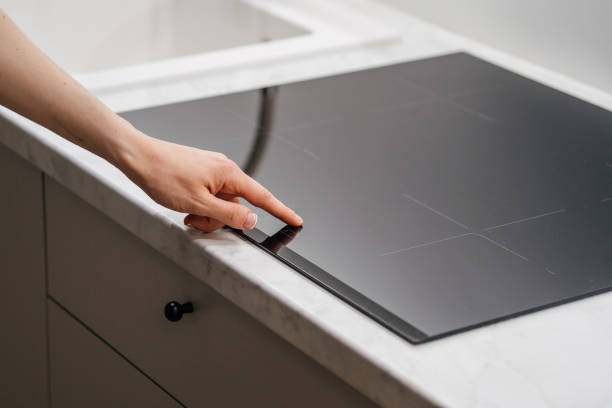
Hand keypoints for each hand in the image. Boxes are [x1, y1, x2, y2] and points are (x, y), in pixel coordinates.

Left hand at [118, 129, 301, 231]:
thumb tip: (252, 219)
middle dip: (219, 218)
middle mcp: (224, 169)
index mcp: (228, 174)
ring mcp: (212, 170)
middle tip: (196, 219)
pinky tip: (184, 203)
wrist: (139, 157)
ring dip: (206, 213)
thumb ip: (229, 213)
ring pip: (221, 202)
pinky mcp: (200, 172)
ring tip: (186, 211)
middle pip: (236, 204)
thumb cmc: (163, 175)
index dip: (281, 211)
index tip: (295, 220)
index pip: (262, 197)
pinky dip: (200, 204)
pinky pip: (210, 194)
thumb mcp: (198, 203)